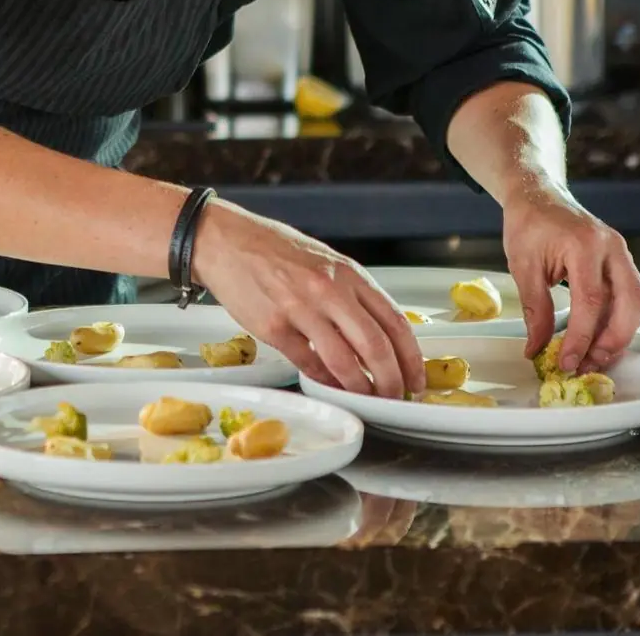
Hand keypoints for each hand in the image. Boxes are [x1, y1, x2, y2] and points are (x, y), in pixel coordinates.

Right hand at [191, 202, 424, 398]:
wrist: (225, 241)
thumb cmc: (273, 250)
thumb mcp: (324, 262)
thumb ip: (350, 295)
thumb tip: (378, 335)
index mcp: (347, 273)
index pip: (395, 321)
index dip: (411, 358)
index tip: (415, 378)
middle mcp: (328, 290)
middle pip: (375, 347)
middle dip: (391, 381)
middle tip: (395, 396)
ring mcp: (300, 309)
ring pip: (344, 362)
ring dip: (360, 387)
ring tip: (366, 397)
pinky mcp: (273, 327)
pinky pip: (308, 363)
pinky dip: (324, 380)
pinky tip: (331, 385)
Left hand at [501, 188, 639, 373]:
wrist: (537, 195)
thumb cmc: (528, 225)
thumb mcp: (523, 267)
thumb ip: (534, 309)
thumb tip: (537, 349)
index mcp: (585, 245)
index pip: (591, 301)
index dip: (582, 337)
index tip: (568, 360)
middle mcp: (611, 248)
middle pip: (629, 303)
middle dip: (614, 339)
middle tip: (591, 364)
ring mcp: (620, 252)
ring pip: (635, 301)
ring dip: (619, 333)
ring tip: (595, 357)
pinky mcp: (620, 260)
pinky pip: (626, 295)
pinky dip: (616, 319)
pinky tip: (599, 338)